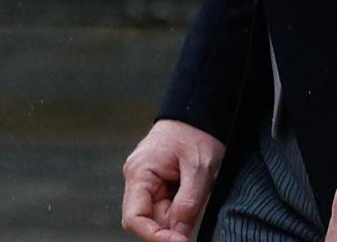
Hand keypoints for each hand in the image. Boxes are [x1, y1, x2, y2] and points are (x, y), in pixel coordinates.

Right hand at [121, 119, 225, 241]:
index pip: (135, 218)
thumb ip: (188, 203)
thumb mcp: (200, 167)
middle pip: (146, 219)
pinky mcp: (157, 181)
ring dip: (177, 215)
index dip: (154, 236)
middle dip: (169, 225)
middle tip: (192, 222)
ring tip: (197, 193)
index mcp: (140, 172)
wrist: (201, 108)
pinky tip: (193, 192)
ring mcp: (146, 180)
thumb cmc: (198, 130)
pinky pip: (165, 204)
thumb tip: (179, 236)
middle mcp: (137, 178)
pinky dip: (179, 206)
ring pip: (158, 214)